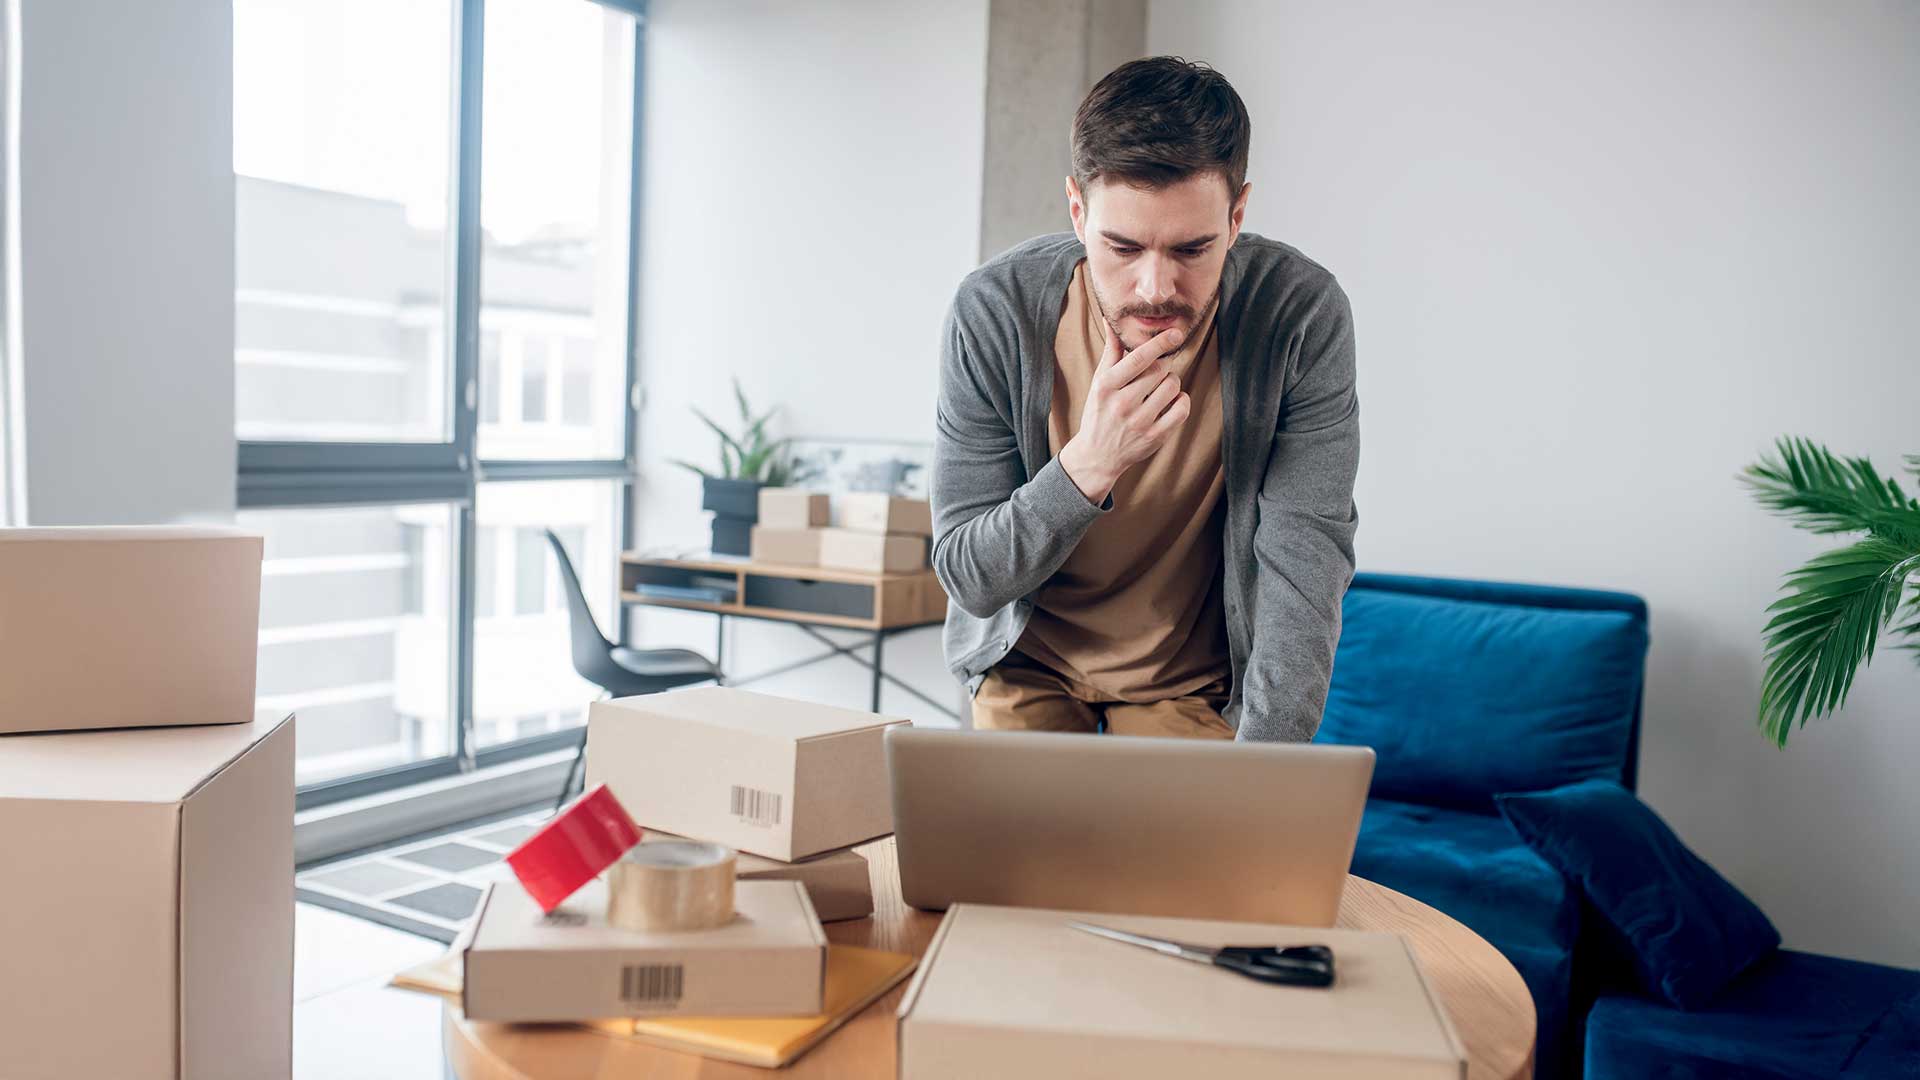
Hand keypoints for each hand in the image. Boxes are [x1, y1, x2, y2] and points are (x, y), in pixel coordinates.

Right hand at [1057, 322, 1191, 502]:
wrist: (1097, 456)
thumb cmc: (1099, 412)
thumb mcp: (1099, 382)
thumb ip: (1110, 351)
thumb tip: (1110, 321)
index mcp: (1107, 385)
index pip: (1139, 357)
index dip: (1161, 342)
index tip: (1176, 333)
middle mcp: (1122, 403)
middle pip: (1160, 369)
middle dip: (1163, 366)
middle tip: (1157, 372)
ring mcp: (1139, 422)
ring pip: (1172, 387)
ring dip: (1172, 382)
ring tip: (1162, 387)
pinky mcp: (1154, 437)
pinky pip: (1181, 409)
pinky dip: (1182, 401)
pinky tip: (1173, 401)